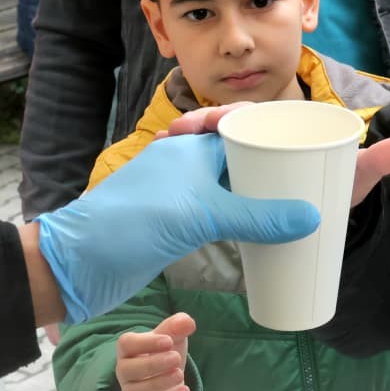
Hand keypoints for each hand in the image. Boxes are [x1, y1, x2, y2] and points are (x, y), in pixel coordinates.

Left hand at [34, 133, 318, 323]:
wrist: (77, 264)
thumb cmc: (133, 224)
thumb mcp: (202, 216)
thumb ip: (258, 217)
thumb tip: (312, 218)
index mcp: (192, 147)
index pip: (242, 126)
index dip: (274, 132)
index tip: (308, 144)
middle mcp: (187, 165)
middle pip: (240, 157)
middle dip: (273, 166)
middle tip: (311, 179)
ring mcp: (181, 196)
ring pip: (231, 187)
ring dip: (260, 195)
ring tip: (297, 205)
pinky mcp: (176, 225)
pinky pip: (221, 214)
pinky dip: (243, 219)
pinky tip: (264, 232)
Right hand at [117, 313, 194, 390]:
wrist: (169, 372)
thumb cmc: (166, 349)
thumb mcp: (173, 335)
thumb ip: (178, 326)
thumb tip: (187, 322)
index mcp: (128, 348)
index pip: (126, 344)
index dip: (146, 343)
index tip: (168, 341)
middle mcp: (125, 370)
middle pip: (128, 369)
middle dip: (152, 364)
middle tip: (176, 358)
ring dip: (158, 383)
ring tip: (180, 374)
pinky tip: (185, 390)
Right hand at [165, 105, 389, 206]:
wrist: (322, 230)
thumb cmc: (332, 197)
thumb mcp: (347, 183)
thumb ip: (372, 166)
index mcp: (279, 132)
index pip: (246, 113)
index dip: (224, 111)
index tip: (209, 119)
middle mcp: (254, 142)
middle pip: (218, 128)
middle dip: (194, 124)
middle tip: (181, 134)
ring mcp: (235, 164)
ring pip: (201, 147)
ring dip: (179, 140)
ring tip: (166, 143)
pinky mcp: (221, 187)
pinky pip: (194, 170)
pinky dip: (174, 163)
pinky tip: (157, 158)